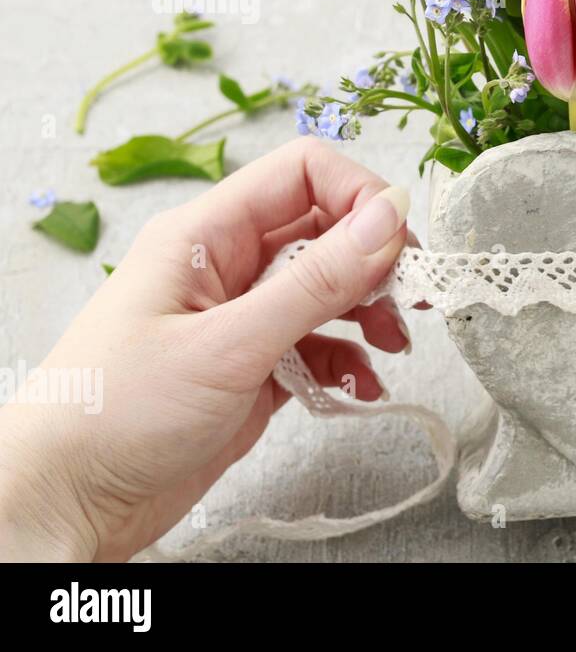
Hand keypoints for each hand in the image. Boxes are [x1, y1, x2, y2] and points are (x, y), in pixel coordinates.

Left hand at [0, 138, 414, 560]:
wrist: (67, 501)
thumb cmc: (117, 412)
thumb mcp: (229, 344)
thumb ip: (315, 282)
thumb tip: (389, 217)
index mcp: (207, 233)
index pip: (304, 173)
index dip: (360, 196)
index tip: (399, 246)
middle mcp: (228, 265)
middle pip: (327, 230)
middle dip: (376, 261)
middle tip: (410, 300)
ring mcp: (243, 317)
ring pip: (330, 288)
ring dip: (371, 312)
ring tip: (392, 347)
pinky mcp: (255, 367)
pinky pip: (320, 344)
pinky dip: (349, 361)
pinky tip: (361, 388)